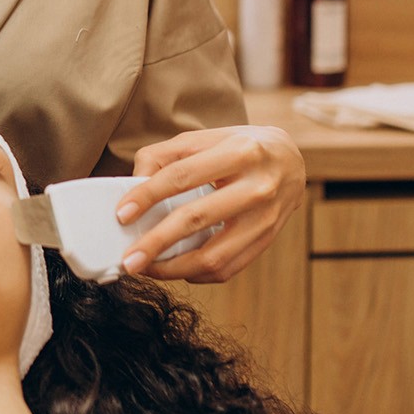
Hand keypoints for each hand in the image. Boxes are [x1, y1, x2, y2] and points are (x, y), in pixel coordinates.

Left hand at [115, 125, 305, 283]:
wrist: (291, 161)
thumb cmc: (240, 148)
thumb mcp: (205, 138)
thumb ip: (165, 155)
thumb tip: (134, 185)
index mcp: (239, 152)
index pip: (183, 176)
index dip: (148, 196)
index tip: (122, 214)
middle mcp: (257, 186)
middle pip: (197, 219)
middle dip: (156, 243)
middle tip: (128, 259)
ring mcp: (266, 218)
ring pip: (214, 256)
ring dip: (174, 269)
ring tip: (147, 269)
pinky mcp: (266, 241)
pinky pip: (228, 268)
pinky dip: (197, 275)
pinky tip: (177, 268)